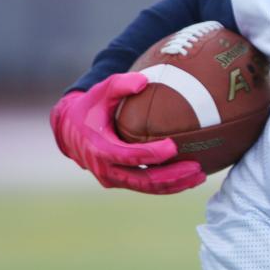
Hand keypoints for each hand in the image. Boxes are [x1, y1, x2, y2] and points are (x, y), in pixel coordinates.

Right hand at [50, 73, 204, 193]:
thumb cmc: (90, 108)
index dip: (151, 154)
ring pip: (147, 188)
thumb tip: (143, 81)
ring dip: (174, 185)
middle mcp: (105, 169)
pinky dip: (168, 186)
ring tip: (200, 176)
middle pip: (142, 180)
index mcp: (100, 148)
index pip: (128, 156)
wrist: (69, 131)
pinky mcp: (121, 182)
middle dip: (171, 177)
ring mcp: (113, 179)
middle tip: (196, 168)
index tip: (174, 146)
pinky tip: (189, 179)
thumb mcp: (100, 91)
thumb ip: (119, 84)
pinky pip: (146, 187)